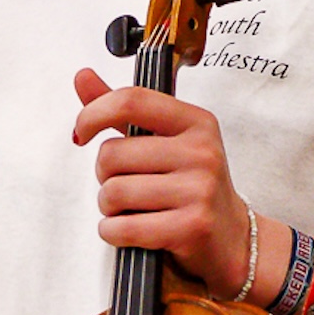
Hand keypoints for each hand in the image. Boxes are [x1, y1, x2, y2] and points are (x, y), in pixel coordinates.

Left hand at [70, 68, 258, 288]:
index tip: (82, 132)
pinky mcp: (192, 226)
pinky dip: (113, 232)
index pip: (131, 101)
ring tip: (132, 209)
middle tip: (126, 185)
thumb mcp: (166, 140)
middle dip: (104, 176)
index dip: (93, 114)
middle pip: (112, 154)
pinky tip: (130, 229)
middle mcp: (201, 151)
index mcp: (195, 122)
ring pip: (113, 192)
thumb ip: (123, 110)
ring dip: (109, 207)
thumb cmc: (192, 186)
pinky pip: (123, 227)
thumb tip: (83, 77)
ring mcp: (199, 189)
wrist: (231, 237)